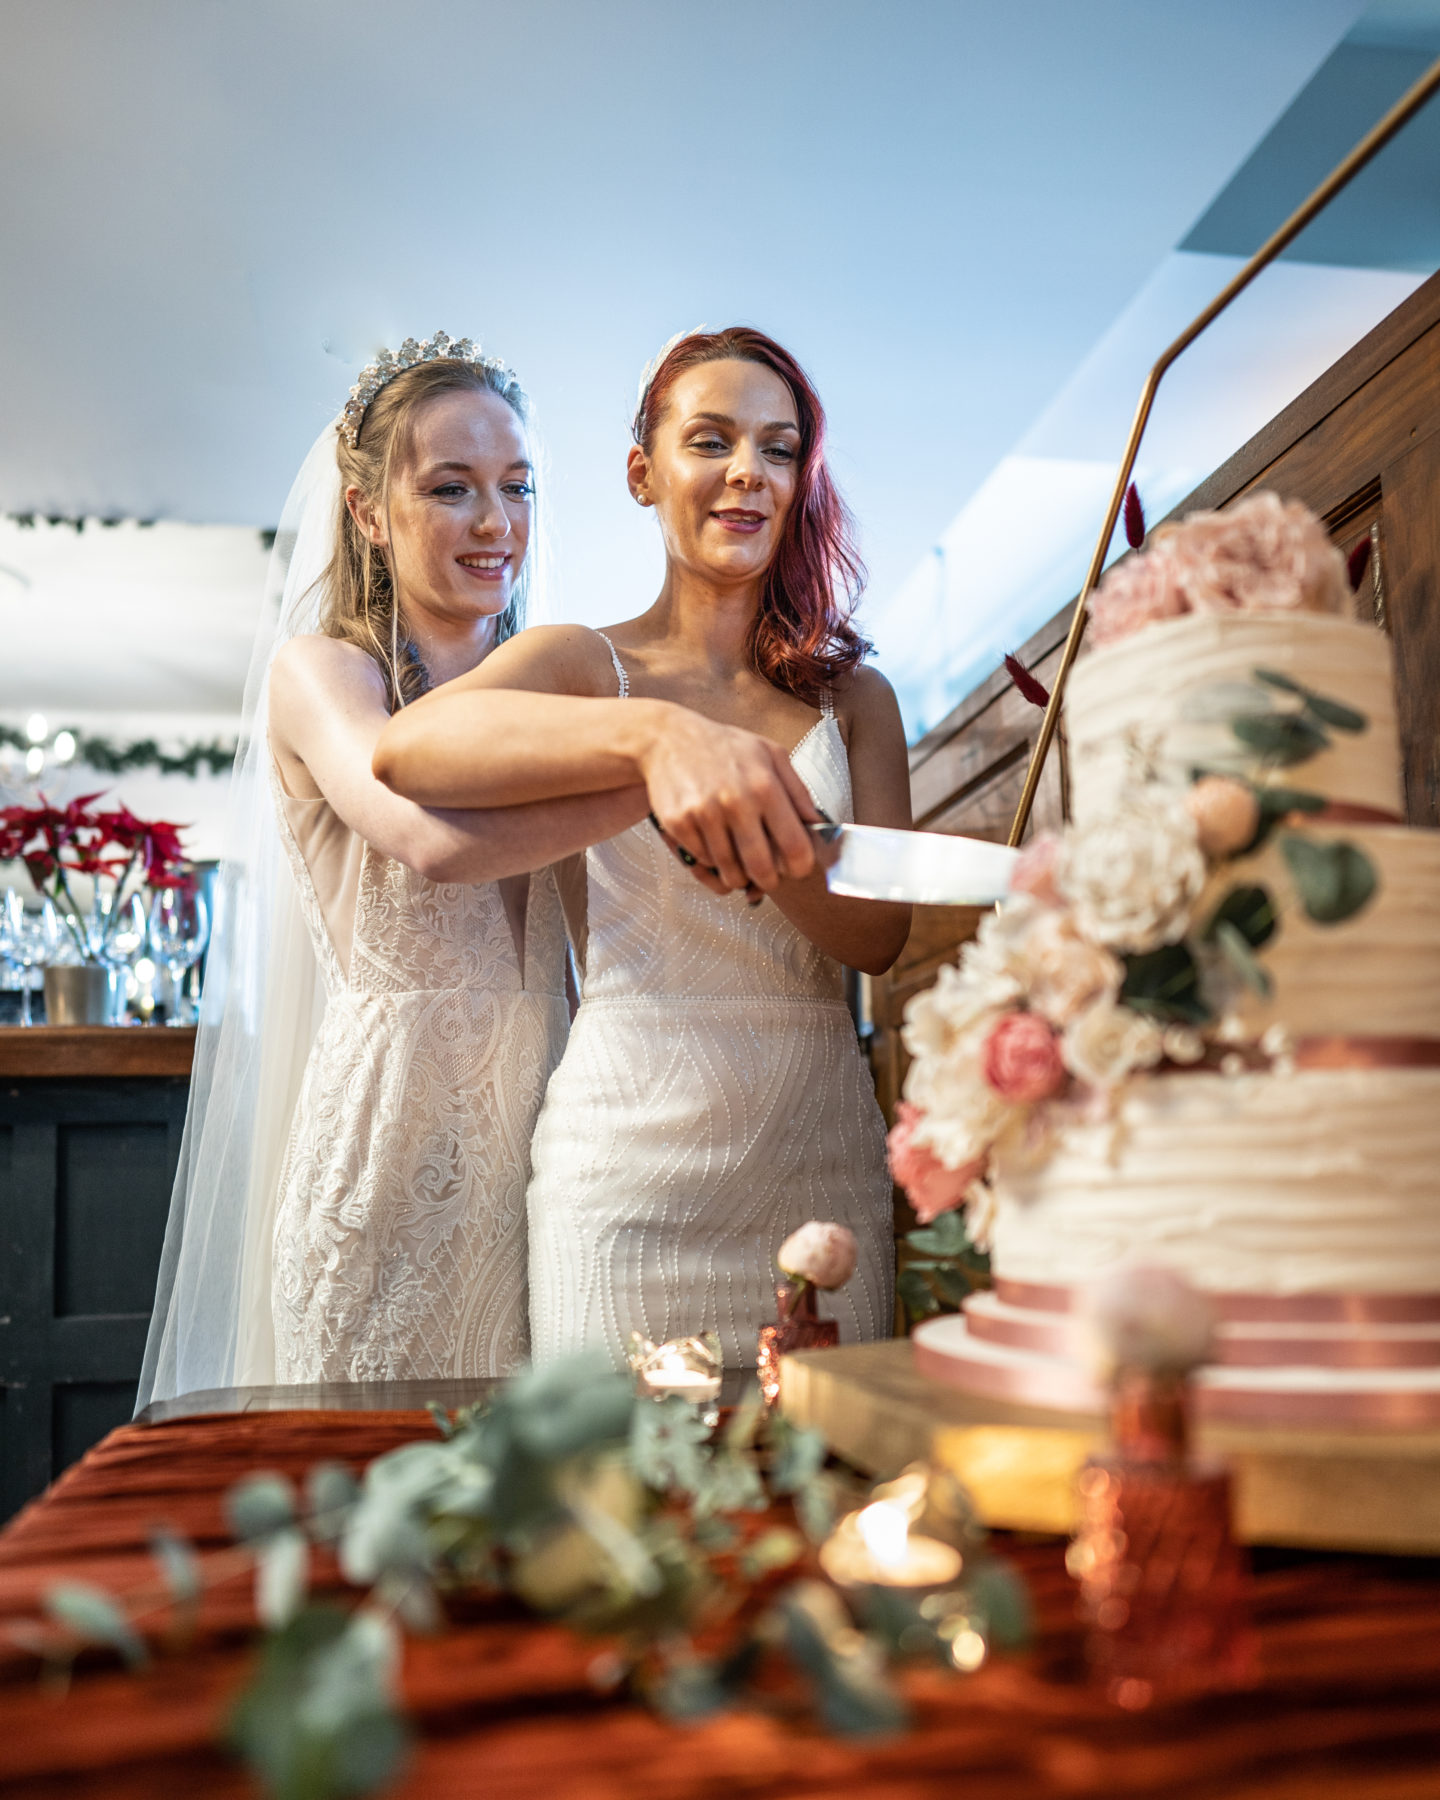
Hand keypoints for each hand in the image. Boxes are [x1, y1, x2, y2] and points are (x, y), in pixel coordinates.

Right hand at [639, 709, 820, 891]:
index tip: (796, 868)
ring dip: (738, 876)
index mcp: (765, 786)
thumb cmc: (726, 747)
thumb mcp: (771, 755)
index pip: (794, 846)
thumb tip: (818, 826)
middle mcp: (736, 802)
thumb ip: (798, 792)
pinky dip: (711, 861)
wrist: (669, 738)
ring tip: (740, 864)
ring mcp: (704, 814)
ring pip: (729, 872)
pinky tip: (714, 843)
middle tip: (767, 877)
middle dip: (768, 881)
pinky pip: (703, 861)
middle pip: (761, 868)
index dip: (799, 866)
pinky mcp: (678, 824)